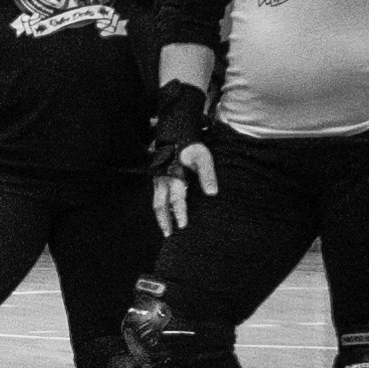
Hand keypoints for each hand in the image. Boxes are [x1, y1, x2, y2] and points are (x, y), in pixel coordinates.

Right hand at [143, 81, 215, 236]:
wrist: (176, 132)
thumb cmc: (192, 146)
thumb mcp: (203, 158)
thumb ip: (208, 176)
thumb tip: (212, 194)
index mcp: (174, 177)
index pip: (177, 200)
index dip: (180, 214)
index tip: (183, 227)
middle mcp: (163, 181)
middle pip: (161, 205)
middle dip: (165, 220)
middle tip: (169, 234)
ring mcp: (158, 179)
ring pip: (156, 202)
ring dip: (161, 216)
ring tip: (166, 228)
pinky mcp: (157, 177)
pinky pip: (156, 196)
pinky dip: (160, 207)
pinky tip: (165, 212)